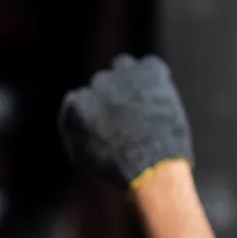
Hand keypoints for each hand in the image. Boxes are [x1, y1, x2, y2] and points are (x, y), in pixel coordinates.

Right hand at [60, 54, 194, 188]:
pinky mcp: (148, 73)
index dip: (99, 112)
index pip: (82, 99)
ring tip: (145, 103)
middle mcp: (97, 86)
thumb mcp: (86, 157)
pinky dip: (154, 77)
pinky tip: (160, 95)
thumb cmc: (121, 171)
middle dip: (116, 98)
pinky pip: (150, 66)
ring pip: (124, 66)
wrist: (152, 168)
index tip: (112, 124)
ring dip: (132, 80)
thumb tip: (77, 114)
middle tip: (134, 118)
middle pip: (104, 82)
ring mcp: (123, 77)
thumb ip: (76, 131)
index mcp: (77, 105)